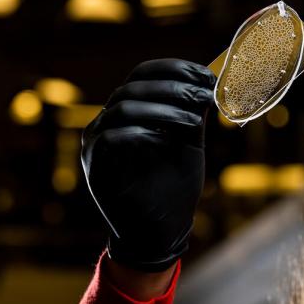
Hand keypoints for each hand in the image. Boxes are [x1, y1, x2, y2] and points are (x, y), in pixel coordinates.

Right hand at [81, 58, 215, 271]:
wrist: (159, 233)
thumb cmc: (174, 190)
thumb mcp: (190, 145)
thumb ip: (192, 115)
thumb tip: (209, 82)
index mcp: (131, 112)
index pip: (144, 74)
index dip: (174, 69)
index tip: (205, 75)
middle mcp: (109, 121)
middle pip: (134, 86)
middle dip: (173, 88)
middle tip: (203, 96)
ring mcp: (97, 142)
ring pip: (123, 107)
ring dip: (162, 109)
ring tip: (192, 120)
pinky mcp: (94, 166)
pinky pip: (111, 137)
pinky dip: (140, 133)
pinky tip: (163, 140)